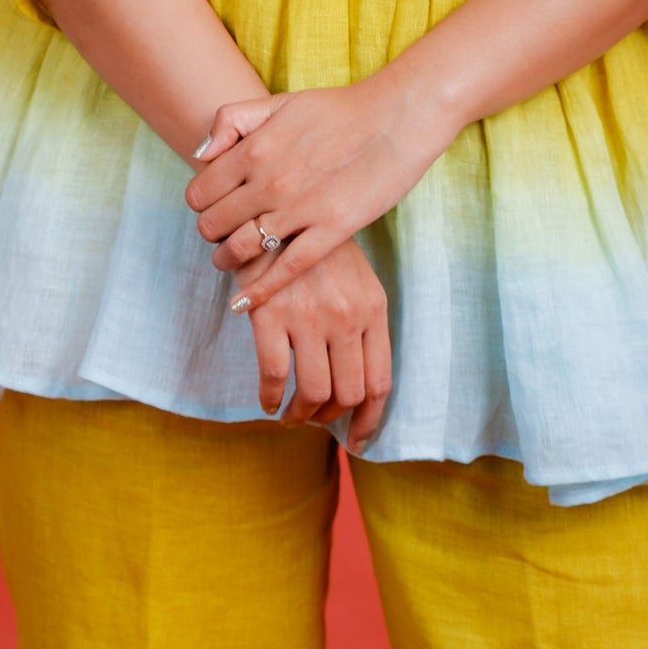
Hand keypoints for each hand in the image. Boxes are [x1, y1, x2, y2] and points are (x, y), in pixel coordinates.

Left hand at [187, 78, 450, 312]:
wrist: (397, 117)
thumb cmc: (340, 109)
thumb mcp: (280, 102)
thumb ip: (233, 119)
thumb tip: (200, 153)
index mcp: (254, 149)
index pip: (199, 192)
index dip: (201, 204)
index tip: (213, 207)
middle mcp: (270, 181)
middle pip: (213, 225)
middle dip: (211, 233)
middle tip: (223, 234)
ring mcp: (300, 208)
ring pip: (241, 250)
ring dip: (228, 261)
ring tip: (230, 262)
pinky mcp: (331, 230)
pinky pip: (285, 270)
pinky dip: (259, 291)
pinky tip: (244, 303)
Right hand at [243, 237, 391, 454]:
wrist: (276, 209)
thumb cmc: (317, 251)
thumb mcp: (356, 281)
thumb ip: (362, 326)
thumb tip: (358, 386)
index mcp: (372, 308)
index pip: (380, 382)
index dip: (369, 420)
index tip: (356, 440)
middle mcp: (346, 316)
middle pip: (349, 393)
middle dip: (331, 416)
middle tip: (314, 417)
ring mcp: (308, 317)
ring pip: (313, 392)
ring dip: (301, 414)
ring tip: (290, 414)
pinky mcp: (270, 316)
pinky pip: (273, 377)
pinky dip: (270, 398)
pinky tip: (267, 400)